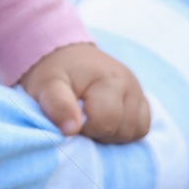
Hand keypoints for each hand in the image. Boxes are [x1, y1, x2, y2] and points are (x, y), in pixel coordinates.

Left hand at [19, 42, 149, 142]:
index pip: (105, 123)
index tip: (71, 116)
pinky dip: (125, 130)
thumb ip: (57, 105)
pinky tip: (108, 121)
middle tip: (80, 117)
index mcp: (108, 78)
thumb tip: (71, 130)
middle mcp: (129, 83)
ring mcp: (138, 90)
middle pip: (121, 130)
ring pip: (134, 131)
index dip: (84, 129)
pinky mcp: (142, 99)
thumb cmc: (56, 72)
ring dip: (112, 133)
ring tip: (93, 118)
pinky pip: (141, 127)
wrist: (67, 55)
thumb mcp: (46, 85)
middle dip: (97, 132)